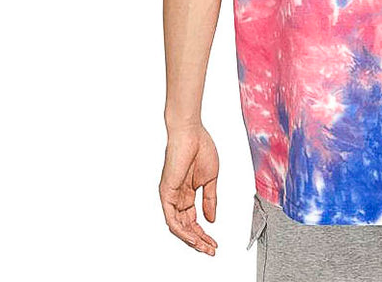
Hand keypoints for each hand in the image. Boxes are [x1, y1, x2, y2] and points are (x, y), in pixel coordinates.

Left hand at [160, 122, 219, 255]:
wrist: (191, 132)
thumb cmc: (200, 148)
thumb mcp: (210, 179)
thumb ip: (210, 200)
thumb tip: (211, 219)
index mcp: (187, 193)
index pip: (194, 220)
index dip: (204, 233)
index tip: (215, 243)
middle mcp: (177, 197)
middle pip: (186, 226)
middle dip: (200, 240)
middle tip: (211, 250)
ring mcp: (171, 195)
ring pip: (178, 226)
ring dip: (191, 239)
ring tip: (204, 247)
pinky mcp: (166, 192)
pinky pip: (171, 218)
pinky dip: (182, 230)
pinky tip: (193, 237)